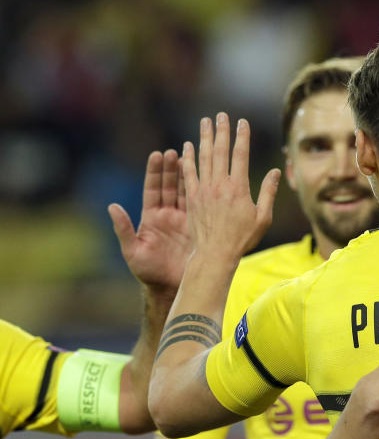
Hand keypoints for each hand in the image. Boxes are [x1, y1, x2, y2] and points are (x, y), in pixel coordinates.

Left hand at [108, 149, 191, 296]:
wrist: (172, 288)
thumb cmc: (149, 272)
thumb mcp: (132, 251)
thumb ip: (123, 229)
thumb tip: (112, 207)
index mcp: (151, 218)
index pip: (153, 189)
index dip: (155, 172)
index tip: (157, 155)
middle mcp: (167, 216)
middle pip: (169, 186)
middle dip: (172, 168)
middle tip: (175, 151)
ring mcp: (183, 221)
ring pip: (185, 193)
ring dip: (188, 176)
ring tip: (191, 157)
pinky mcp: (197, 228)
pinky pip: (200, 207)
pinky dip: (201, 192)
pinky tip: (206, 178)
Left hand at [182, 112, 280, 263]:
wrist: (215, 253)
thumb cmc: (242, 239)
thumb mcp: (262, 218)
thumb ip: (268, 193)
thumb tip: (275, 172)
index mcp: (239, 188)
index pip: (240, 155)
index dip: (242, 137)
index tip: (242, 122)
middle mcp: (220, 185)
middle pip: (220, 151)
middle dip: (221, 131)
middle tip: (221, 115)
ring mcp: (204, 190)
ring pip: (204, 158)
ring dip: (205, 138)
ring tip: (204, 122)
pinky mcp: (193, 197)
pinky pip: (189, 173)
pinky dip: (188, 158)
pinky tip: (187, 146)